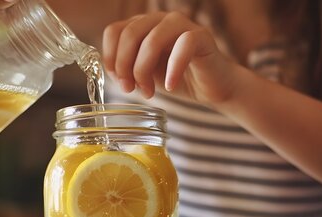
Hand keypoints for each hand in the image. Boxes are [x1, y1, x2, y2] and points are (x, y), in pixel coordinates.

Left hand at [103, 11, 236, 104]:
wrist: (210, 87)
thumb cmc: (175, 78)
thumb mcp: (143, 74)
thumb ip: (125, 67)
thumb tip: (111, 71)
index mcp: (142, 26)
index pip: (114, 31)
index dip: (111, 58)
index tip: (119, 81)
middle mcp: (159, 20)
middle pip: (129, 34)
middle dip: (125, 67)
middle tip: (130, 89)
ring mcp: (181, 24)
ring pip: (152, 40)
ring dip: (144, 70)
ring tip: (149, 93)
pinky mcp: (201, 36)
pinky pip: (183, 45)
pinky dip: (173, 69)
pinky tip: (170, 85)